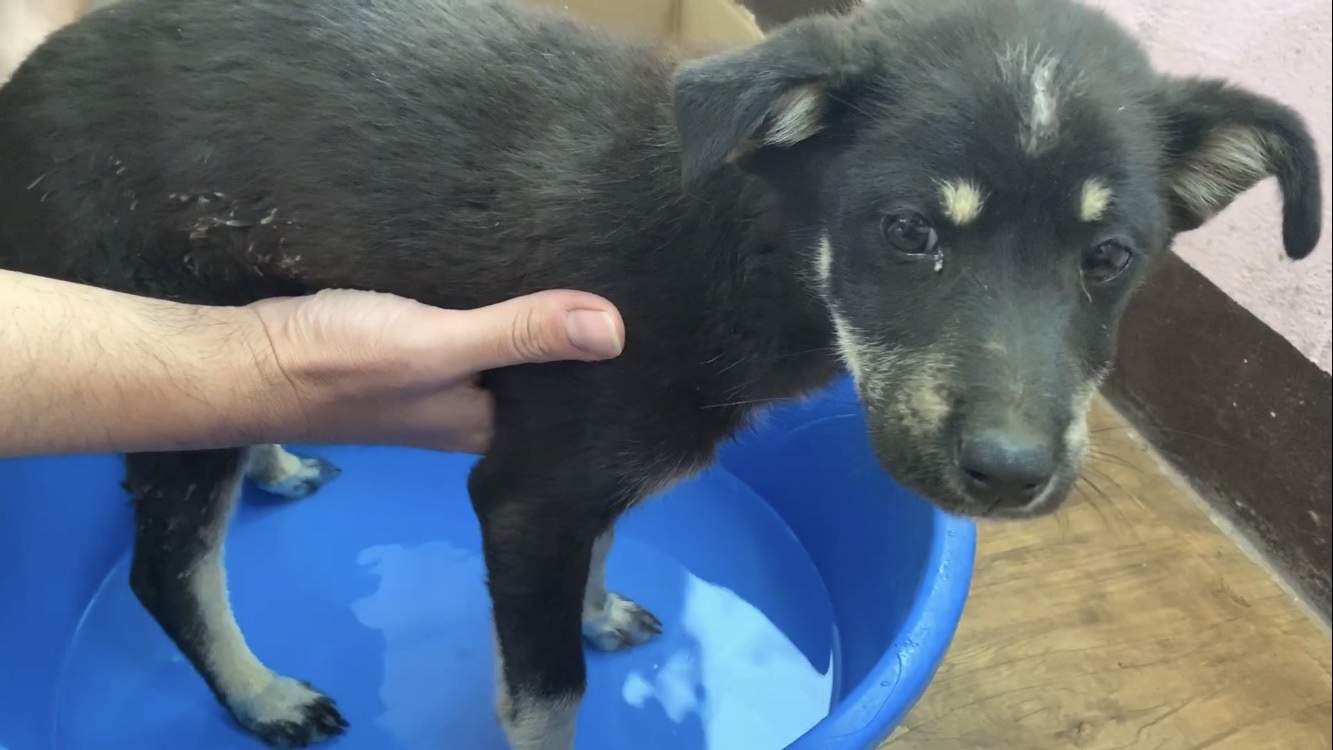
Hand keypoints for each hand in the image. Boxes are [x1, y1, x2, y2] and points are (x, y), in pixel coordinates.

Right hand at [250, 288, 624, 452]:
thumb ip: (520, 335)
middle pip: (536, 372)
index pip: (566, 407)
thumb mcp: (440, 347)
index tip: (657, 329)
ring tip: (592, 257)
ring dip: (532, 311)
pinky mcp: (407, 340)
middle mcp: (468, 407)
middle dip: (574, 336)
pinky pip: (465, 318)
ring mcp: (436, 374)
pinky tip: (515, 255)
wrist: (242, 359)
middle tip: (633, 275)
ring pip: (501, 343)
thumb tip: (616, 330)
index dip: (605, 372)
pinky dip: (488, 295)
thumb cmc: (342, 366)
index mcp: (486, 427)